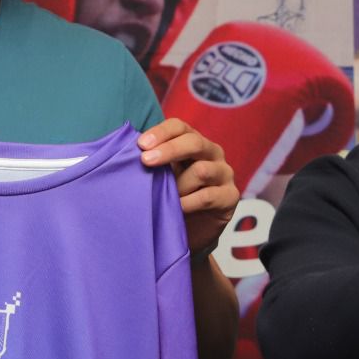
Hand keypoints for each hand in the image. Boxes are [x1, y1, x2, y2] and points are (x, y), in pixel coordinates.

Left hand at [138, 118, 238, 256]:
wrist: (192, 231)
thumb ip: (152, 162)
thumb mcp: (160, 176)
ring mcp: (224, 173)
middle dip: (169, 150)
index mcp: (193, 142)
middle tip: (146, 161)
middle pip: (194, 142)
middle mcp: (212, 153)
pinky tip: (177, 209)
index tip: (141, 145)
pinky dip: (188, 203)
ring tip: (167, 197)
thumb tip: (128, 152)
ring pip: (202, 170)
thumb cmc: (172, 198)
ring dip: (179, 185)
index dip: (161, 132)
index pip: (180, 127)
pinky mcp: (230, 196)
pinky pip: (208, 196)